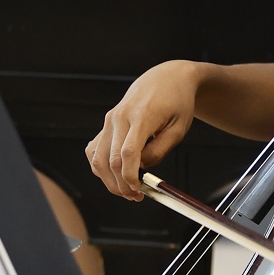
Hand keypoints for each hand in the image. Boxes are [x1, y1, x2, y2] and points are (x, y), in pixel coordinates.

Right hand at [87, 61, 198, 199]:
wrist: (167, 77)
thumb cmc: (177, 102)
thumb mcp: (179, 128)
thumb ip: (160, 151)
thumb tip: (140, 168)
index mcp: (142, 116)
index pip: (128, 153)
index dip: (129, 177)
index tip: (138, 191)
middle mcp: (120, 117)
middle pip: (110, 160)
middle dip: (120, 184)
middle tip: (135, 197)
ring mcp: (110, 119)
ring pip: (97, 158)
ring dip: (108, 180)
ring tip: (125, 190)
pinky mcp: (106, 122)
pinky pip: (94, 150)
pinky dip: (100, 166)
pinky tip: (114, 174)